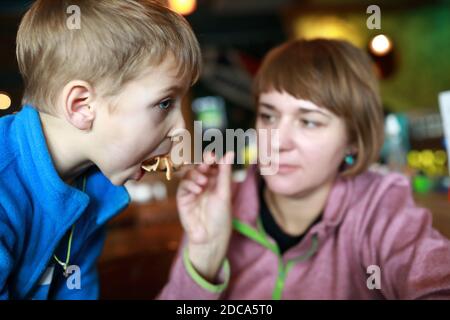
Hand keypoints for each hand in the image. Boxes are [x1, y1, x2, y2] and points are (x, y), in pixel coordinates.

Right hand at [176, 151, 233, 280]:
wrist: (210, 236)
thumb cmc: (221, 216)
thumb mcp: (224, 192)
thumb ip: (225, 172)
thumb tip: (229, 153)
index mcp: (216, 182)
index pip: (212, 165)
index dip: (212, 158)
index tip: (214, 154)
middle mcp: (204, 184)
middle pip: (200, 167)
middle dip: (203, 163)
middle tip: (208, 161)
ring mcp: (192, 190)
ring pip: (190, 173)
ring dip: (196, 174)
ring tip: (204, 182)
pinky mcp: (183, 197)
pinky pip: (183, 185)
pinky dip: (190, 184)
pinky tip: (197, 190)